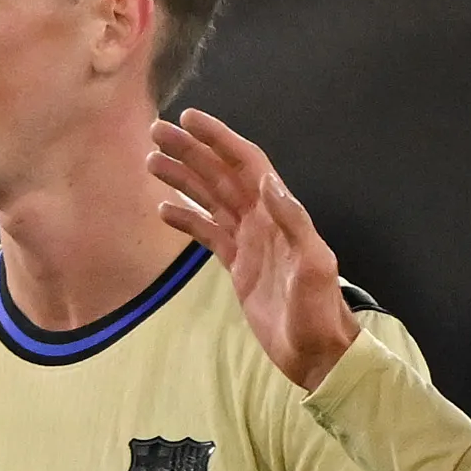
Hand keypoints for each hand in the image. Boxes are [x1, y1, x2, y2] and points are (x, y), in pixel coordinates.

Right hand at [146, 110, 358, 394]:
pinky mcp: (237, 265)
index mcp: (278, 213)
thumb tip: (268, 182)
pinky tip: (163, 210)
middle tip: (156, 132)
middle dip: (190, 151)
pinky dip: (185, 219)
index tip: (190, 120)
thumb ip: (293, 221)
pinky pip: (207, 233)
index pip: (245, 164)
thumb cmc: (319, 310)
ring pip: (210, 199)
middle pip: (220, 174)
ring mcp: (248, 241)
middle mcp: (261, 220)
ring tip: (151, 162)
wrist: (316, 351)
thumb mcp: (314, 264)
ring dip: (182, 179)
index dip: (218, 139)